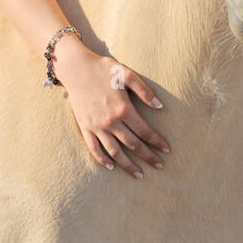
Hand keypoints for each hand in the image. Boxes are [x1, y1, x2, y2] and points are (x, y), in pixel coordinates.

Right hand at [54, 43, 169, 178]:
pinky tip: (111, 167)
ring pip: (115, 152)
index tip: (167, 150)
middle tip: (160, 166)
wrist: (75, 68)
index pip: (144, 131)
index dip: (157, 142)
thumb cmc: (103, 69)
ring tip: (139, 174)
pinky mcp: (85, 127)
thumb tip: (160, 107)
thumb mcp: (126, 74)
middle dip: (148, 157)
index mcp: (123, 109)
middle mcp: (110, 122)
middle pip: (133, 145)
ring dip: (128, 165)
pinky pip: (94, 148)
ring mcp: (96, 127)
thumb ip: (145, 91)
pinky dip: (102, 160)